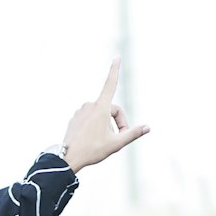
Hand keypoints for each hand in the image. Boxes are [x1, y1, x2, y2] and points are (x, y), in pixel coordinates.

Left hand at [62, 56, 149, 172]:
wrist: (67, 159)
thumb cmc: (92, 151)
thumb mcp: (115, 144)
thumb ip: (132, 134)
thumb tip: (148, 128)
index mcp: (101, 107)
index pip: (110, 83)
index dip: (115, 70)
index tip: (117, 56)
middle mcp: (90, 105)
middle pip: (112, 110)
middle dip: (118, 123)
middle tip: (119, 139)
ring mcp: (81, 111)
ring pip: (101, 116)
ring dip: (106, 127)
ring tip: (102, 142)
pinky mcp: (74, 118)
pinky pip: (90, 120)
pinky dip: (95, 128)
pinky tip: (91, 140)